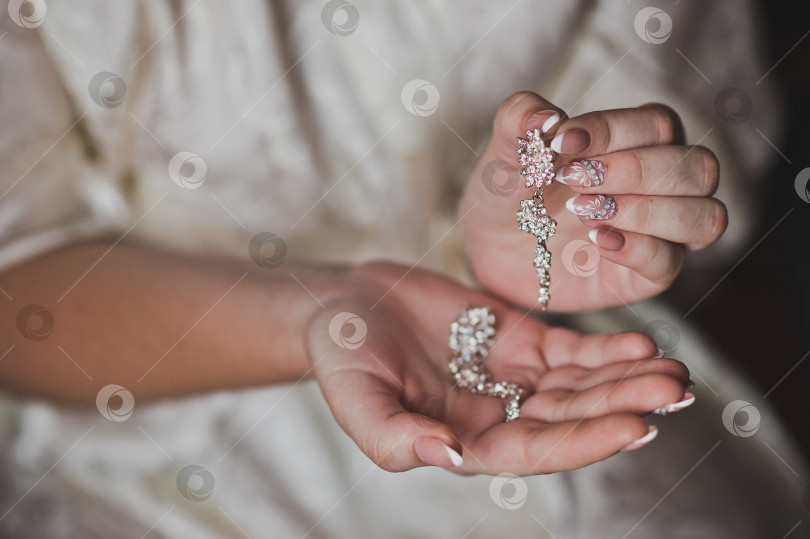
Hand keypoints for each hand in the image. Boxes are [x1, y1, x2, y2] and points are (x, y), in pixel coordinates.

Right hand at [306, 262, 690, 474]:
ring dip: (626, 380)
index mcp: (467, 444)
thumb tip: (448, 457)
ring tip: (672, 370)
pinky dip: (605, 349)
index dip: (584, 442)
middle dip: (622, 405)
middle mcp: (500, 416)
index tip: (634, 427)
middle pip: (572, 418)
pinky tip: (640, 343)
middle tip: (672, 390)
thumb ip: (393, 435)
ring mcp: (513, 378)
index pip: (535, 451)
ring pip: (581, 386)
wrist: (347, 304)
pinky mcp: (520, 339)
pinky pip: (571, 350)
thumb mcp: (355, 398)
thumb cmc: (342, 356)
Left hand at [459, 92, 726, 310]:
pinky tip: (597, 241)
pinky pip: (671, 264)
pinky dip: (638, 250)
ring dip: (647, 211)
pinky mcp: (645, 276)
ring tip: (586, 211)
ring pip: (704, 217)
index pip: (658, 124)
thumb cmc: (511, 189)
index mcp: (640, 140)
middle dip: (635, 171)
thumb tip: (547, 117)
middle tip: (575, 180)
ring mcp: (660, 233)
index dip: (613, 131)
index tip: (561, 143)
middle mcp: (663, 184)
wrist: (491, 246)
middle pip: (697, 167)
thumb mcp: (506, 150)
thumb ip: (519, 119)